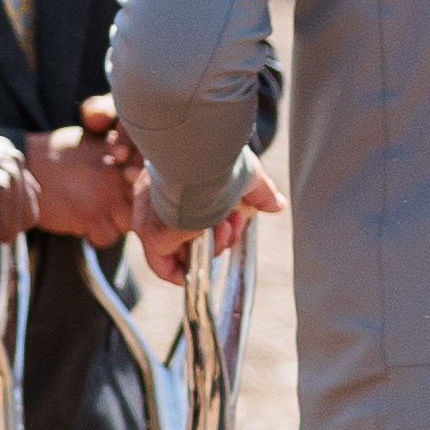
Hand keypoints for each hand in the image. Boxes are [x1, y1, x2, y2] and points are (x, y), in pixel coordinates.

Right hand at [20, 113, 146, 245]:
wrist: (25, 166)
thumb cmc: (59, 155)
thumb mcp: (97, 144)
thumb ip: (124, 160)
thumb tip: (146, 183)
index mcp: (124, 153)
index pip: (150, 183)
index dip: (137, 192)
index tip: (119, 189)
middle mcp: (121, 174)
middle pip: (143, 206)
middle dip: (127, 210)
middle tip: (104, 205)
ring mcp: (107, 196)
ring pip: (128, 225)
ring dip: (112, 224)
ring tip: (90, 211)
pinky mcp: (90, 216)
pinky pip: (108, 238)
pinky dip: (94, 234)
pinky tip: (79, 220)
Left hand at [137, 163, 279, 287]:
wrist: (199, 164)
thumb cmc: (217, 162)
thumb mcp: (244, 176)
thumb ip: (259, 193)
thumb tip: (278, 205)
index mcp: (171, 182)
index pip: (192, 213)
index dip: (221, 220)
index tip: (238, 215)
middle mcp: (154, 201)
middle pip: (190, 233)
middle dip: (222, 233)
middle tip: (235, 221)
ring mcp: (151, 220)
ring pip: (183, 249)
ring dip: (214, 245)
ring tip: (226, 227)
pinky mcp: (152, 236)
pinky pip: (166, 267)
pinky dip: (192, 267)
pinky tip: (212, 252)